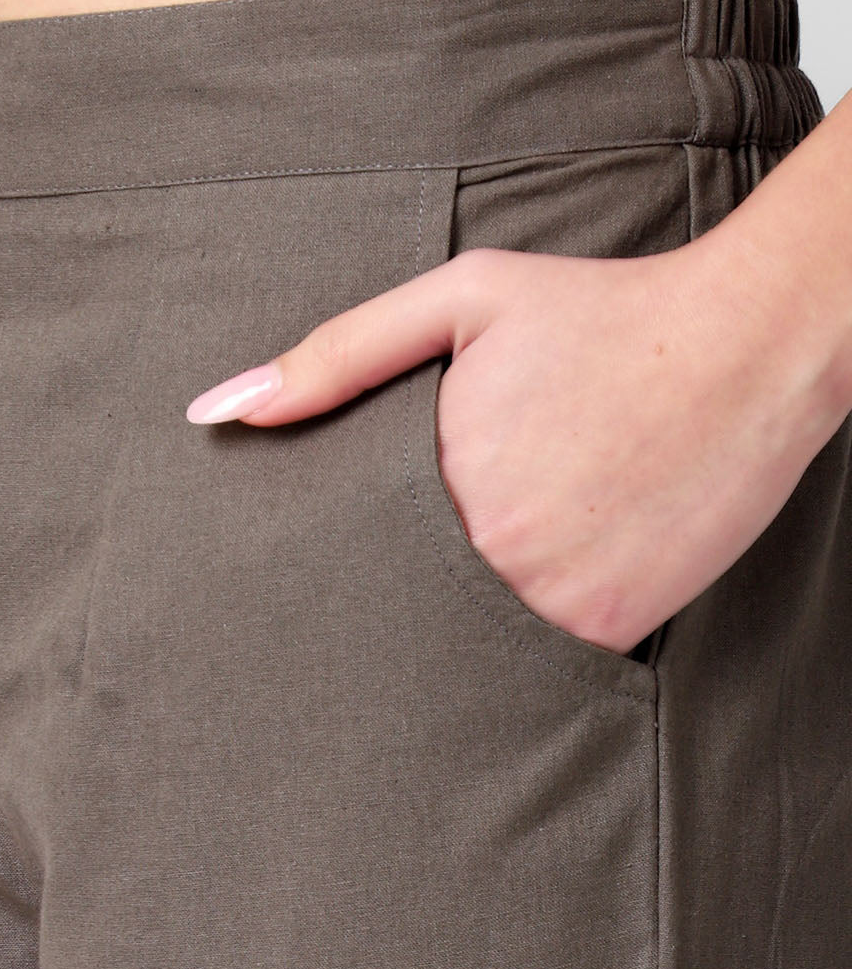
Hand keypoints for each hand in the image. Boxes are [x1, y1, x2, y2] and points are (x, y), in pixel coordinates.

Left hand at [185, 235, 835, 654]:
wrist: (749, 346)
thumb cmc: (601, 314)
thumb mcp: (461, 301)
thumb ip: (338, 354)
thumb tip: (219, 410)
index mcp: (433, 479)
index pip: (339, 558)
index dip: (324, 571)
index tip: (308, 584)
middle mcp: (485, 554)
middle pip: (393, 613)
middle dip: (377, 612)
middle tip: (376, 609)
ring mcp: (549, 602)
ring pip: (460, 651)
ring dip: (446, 637)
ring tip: (475, 584)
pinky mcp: (609, 629)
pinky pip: (536, 667)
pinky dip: (520, 648)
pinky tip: (535, 593)